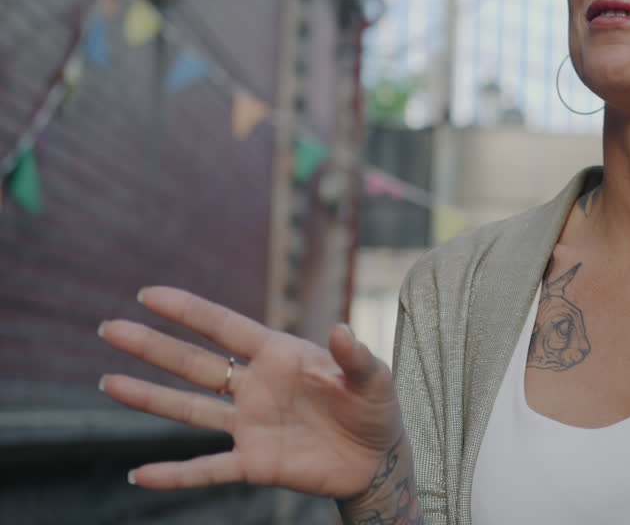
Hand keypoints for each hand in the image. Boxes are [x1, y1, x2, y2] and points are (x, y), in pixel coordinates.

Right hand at [99, 287, 402, 498]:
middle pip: (196, 364)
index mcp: (280, 356)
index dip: (189, 311)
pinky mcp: (255, 463)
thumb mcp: (374, 379)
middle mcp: (256, 387)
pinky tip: (139, 474)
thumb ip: (355, 357)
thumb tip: (341, 330)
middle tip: (110, 329)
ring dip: (150, 398)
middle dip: (153, 347)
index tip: (148, 295)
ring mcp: (251, 425)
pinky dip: (175, 475)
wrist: (378, 458)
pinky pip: (208, 469)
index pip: (227, 328)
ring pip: (190, 409)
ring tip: (110, 383)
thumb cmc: (375, 408)